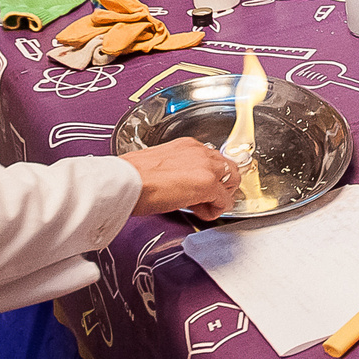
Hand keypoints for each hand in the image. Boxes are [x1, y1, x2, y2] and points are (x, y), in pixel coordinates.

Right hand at [123, 137, 240, 219]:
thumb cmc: (133, 176)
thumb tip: (180, 184)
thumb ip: (177, 170)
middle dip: (222, 185)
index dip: (209, 176)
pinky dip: (216, 210)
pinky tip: (201, 213)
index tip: (197, 188)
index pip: (212, 159)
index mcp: (187, 145)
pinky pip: (225, 201)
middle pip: (229, 167)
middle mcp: (199, 151)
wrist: (125, 181)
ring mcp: (205, 166)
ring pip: (232, 181)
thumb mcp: (160, 165)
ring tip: (203, 206)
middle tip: (206, 199)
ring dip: (221, 196)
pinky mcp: (207, 184)